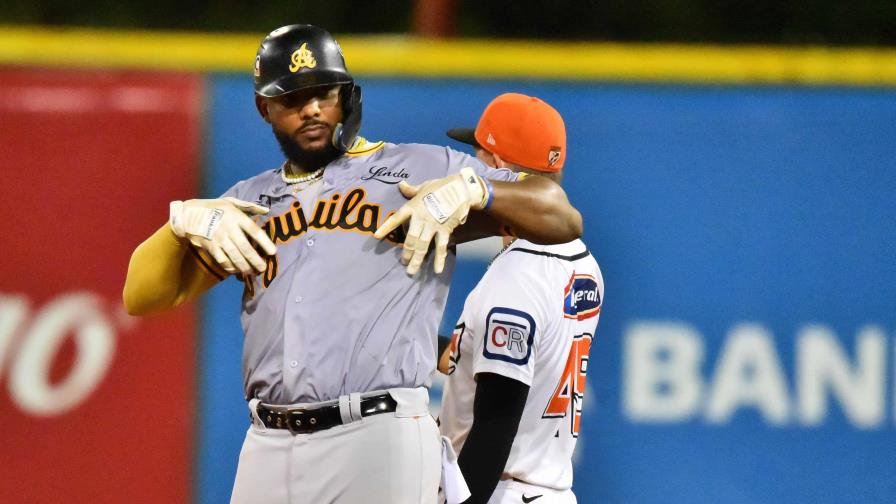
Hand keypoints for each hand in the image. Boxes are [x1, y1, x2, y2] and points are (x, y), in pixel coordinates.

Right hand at [169, 197, 276, 274]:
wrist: (188, 214)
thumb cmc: (213, 207)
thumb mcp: (231, 202)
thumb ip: (249, 207)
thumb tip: (266, 210)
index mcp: (236, 217)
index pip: (254, 231)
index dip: (265, 242)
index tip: (273, 252)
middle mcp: (229, 229)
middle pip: (245, 248)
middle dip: (256, 260)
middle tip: (264, 268)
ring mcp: (219, 239)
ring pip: (235, 256)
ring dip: (245, 266)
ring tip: (252, 272)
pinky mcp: (211, 247)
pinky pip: (223, 260)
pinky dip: (231, 267)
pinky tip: (237, 271)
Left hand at [374, 168, 489, 274]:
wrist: (461, 189)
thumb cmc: (441, 186)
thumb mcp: (424, 186)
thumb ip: (411, 190)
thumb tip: (401, 184)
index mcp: (413, 207)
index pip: (396, 218)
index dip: (386, 227)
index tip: (376, 236)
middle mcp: (421, 218)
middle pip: (410, 239)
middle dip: (406, 252)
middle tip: (403, 262)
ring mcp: (433, 226)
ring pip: (422, 246)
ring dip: (417, 259)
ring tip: (411, 270)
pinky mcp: (445, 230)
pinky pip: (441, 247)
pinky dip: (439, 259)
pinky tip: (437, 270)